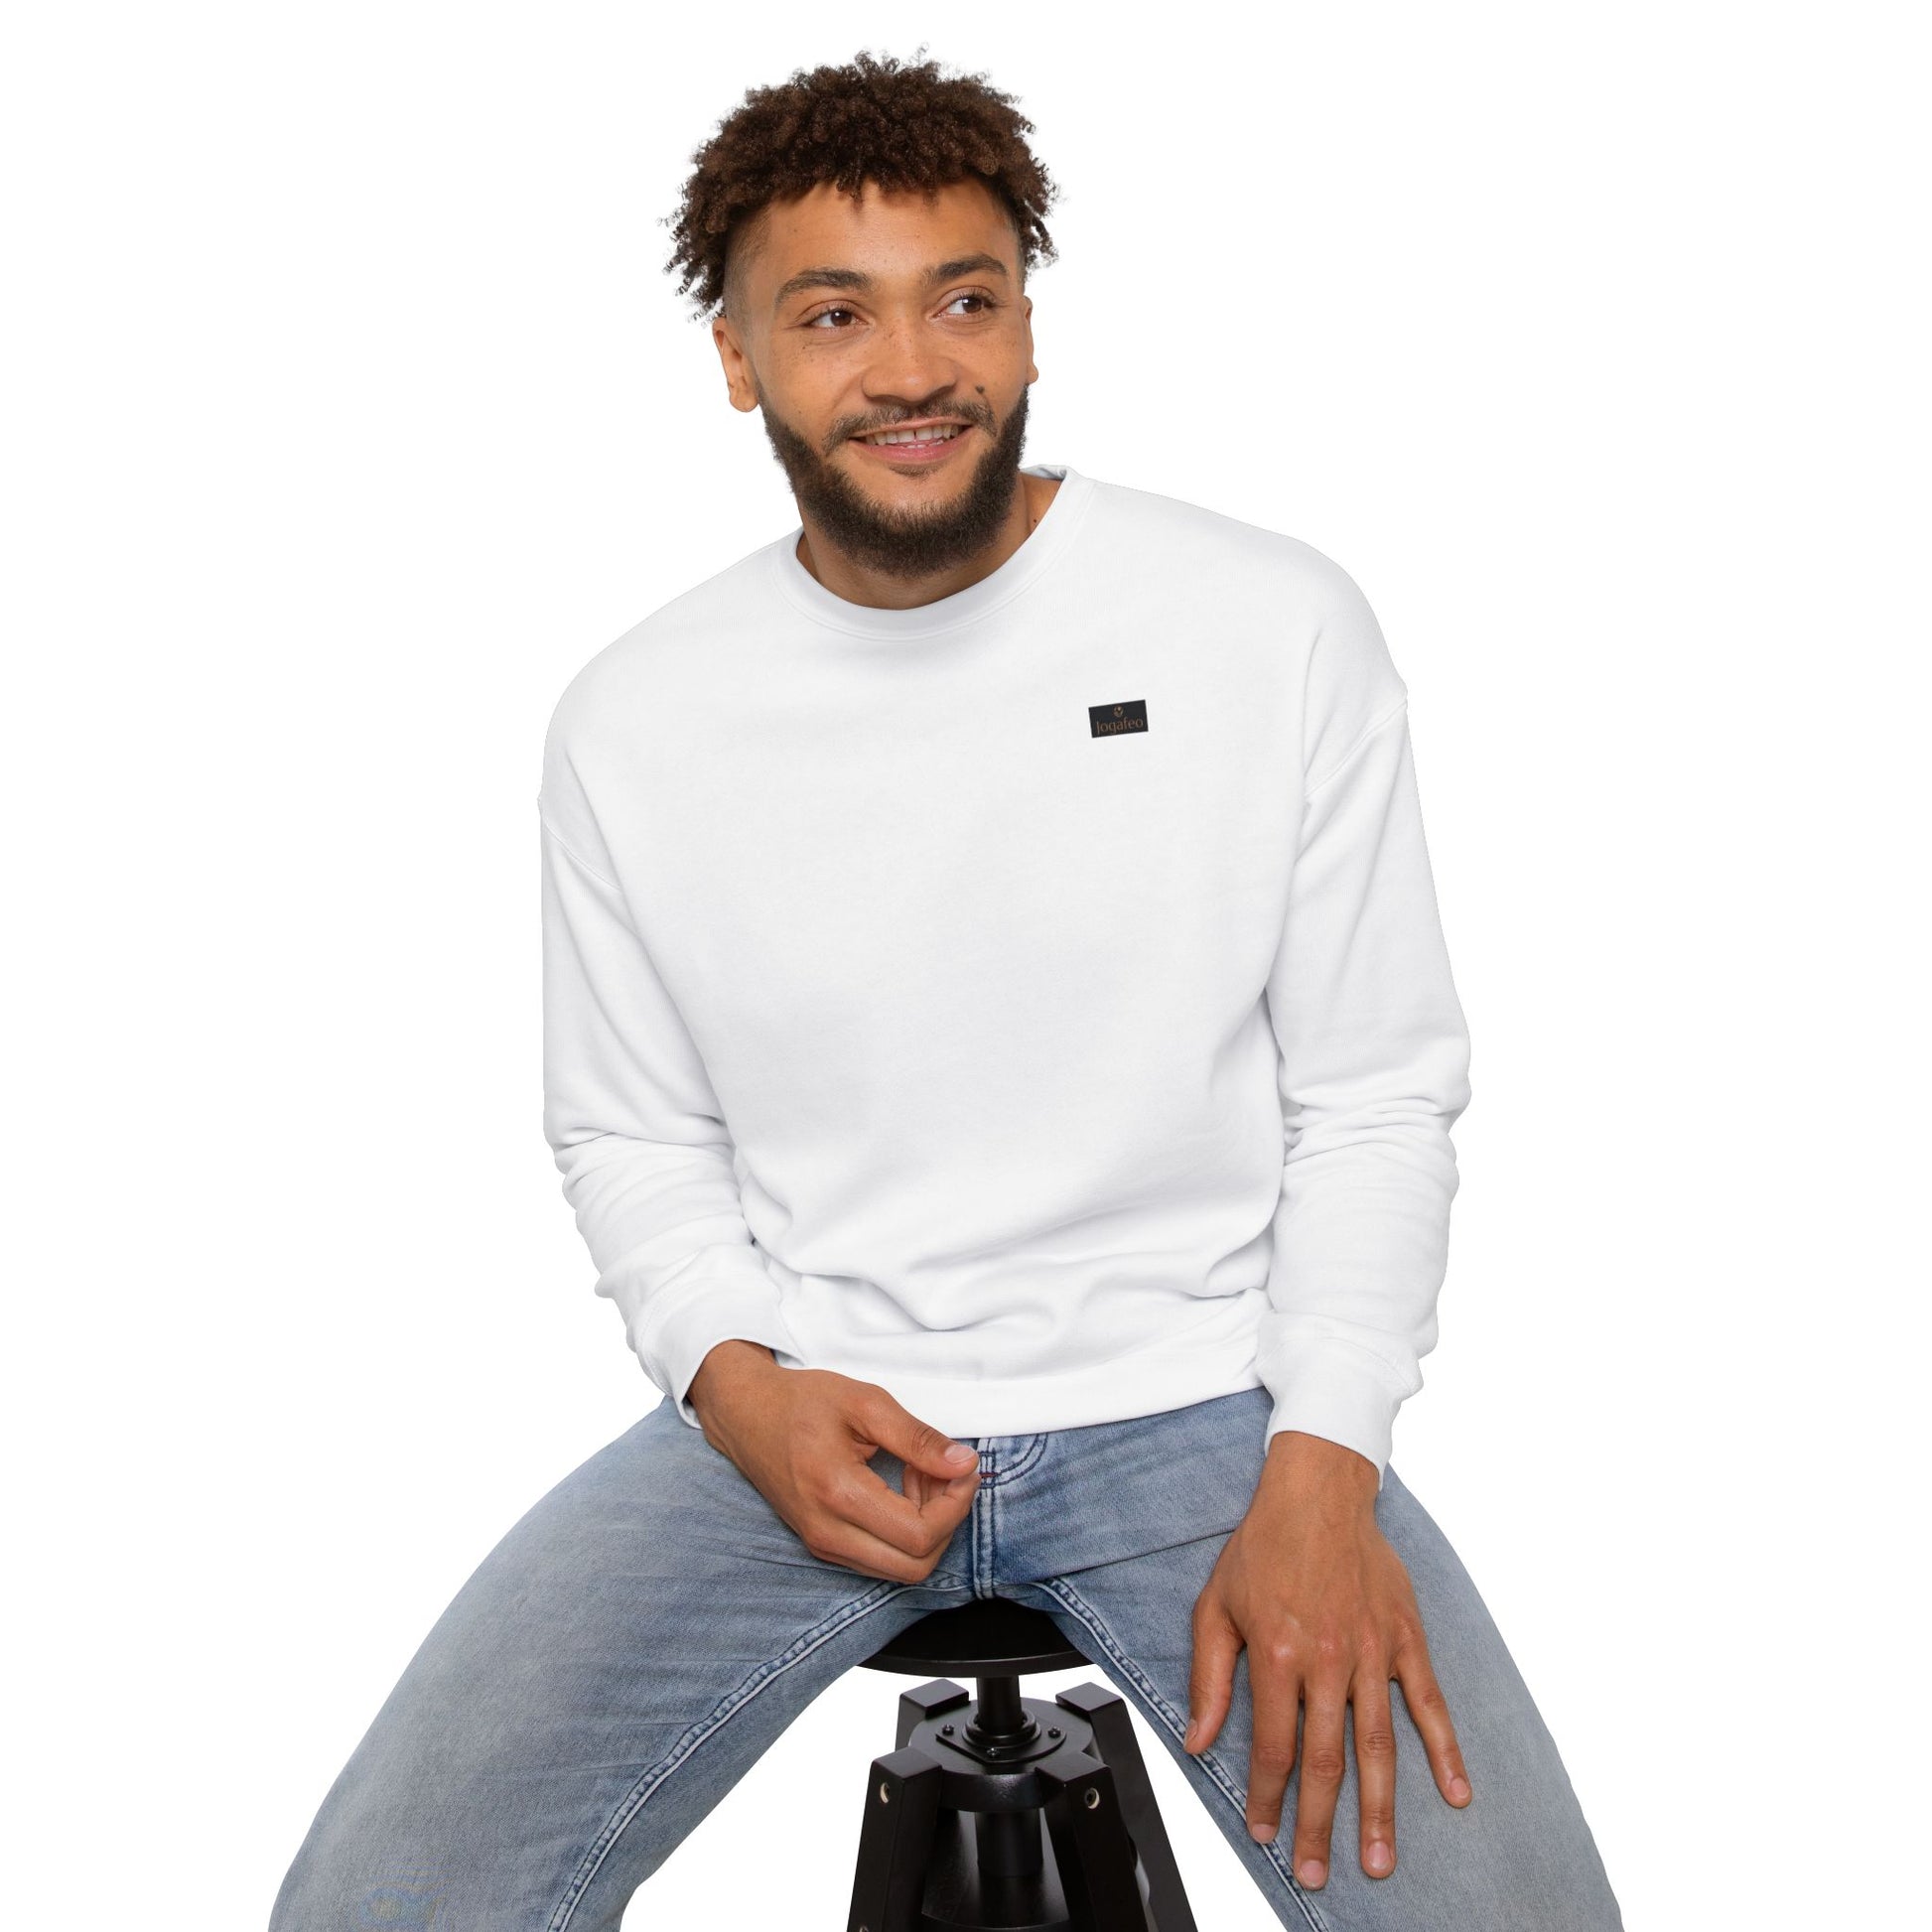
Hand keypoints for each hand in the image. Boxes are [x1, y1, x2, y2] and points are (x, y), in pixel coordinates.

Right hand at [687, 1341, 980, 1581]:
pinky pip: (881, 1560)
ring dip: (927, 1529)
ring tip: (919, 1475)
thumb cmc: (802, 1403)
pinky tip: (900, 1490)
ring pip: (902, 1569)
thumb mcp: (866, 1403)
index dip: (956, 1504)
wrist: (746, 1415)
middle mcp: (828, 1533)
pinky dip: (905, 1533)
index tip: (963, 1466)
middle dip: (946, 1521)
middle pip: (916, 1565)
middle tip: (945, 1473)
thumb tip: (964, 1464)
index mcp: (838, 1494)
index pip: (921, 1534)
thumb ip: (917, 1437)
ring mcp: (823, 1544)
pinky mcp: (823, 1545)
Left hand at [1184, 1431, 1471, 1887]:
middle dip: (1320, 1824)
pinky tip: (1455, 1793)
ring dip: (1380, 1808)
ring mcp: (1374, 1652)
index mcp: (1279, 1654)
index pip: (1273, 1747)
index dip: (1267, 1797)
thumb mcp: (1215, 1606)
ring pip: (1379, 1746)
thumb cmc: (1263, 1547)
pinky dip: (1445, 1751)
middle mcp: (1330, 1660)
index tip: (1264, 1834)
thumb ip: (1208, 1677)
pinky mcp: (1405, 1638)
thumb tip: (1199, 1741)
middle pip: (1325, 1760)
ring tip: (1380, 1859)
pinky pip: (1429, 1703)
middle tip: (1318, 1872)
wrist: (1316, 1491)